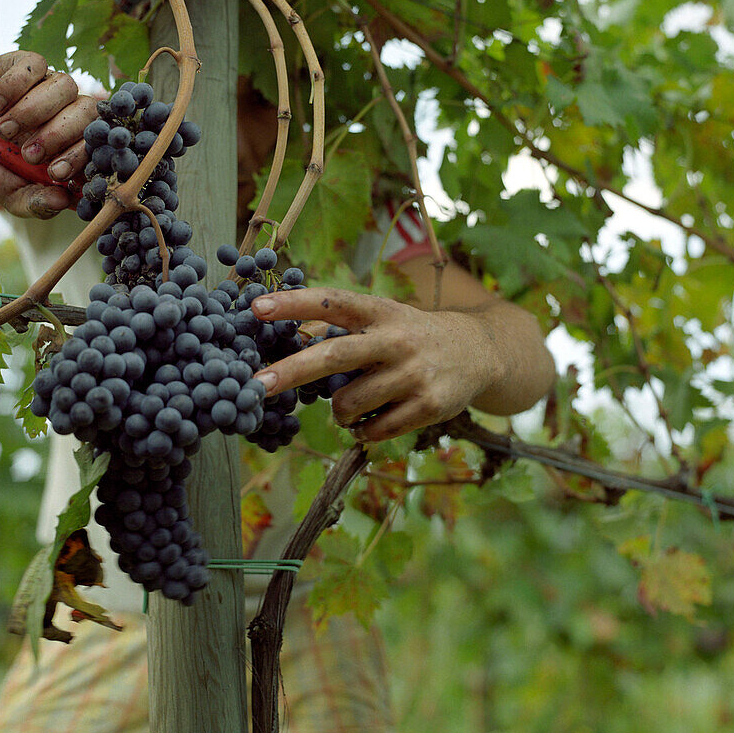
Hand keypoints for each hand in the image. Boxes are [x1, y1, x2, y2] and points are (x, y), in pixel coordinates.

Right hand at [0, 52, 99, 218]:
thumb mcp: (9, 191)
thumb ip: (34, 201)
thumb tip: (62, 202)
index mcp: (74, 145)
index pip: (98, 145)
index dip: (82, 158)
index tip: (57, 174)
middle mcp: (69, 113)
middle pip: (88, 112)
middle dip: (59, 136)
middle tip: (29, 154)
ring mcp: (50, 86)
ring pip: (66, 85)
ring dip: (33, 112)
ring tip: (4, 131)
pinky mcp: (27, 64)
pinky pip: (35, 65)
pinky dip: (13, 86)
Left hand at [249, 286, 501, 442]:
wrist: (478, 352)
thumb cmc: (411, 336)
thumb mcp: (383, 318)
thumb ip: (342, 328)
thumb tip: (286, 338)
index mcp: (379, 311)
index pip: (332, 301)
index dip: (294, 303)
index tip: (257, 307)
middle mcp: (396, 339)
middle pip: (334, 356)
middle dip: (291, 371)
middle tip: (256, 384)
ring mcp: (413, 374)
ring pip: (349, 403)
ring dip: (338, 411)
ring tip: (351, 405)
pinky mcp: (428, 406)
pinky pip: (374, 430)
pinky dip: (362, 430)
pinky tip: (373, 420)